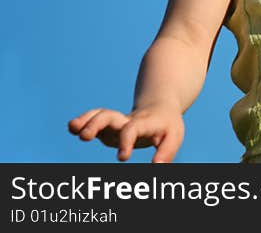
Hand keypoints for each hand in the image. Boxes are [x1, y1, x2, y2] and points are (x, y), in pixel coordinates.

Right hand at [68, 104, 184, 162]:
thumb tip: (157, 166)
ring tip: (71, 127)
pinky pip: (94, 120)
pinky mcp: (108, 127)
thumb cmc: (167, 125)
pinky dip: (82, 122)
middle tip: (84, 137)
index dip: (126, 141)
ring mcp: (115, 123)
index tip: (123, 158)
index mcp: (144, 123)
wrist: (161, 108)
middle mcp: (126, 120)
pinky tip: (72, 128)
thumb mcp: (174, 137)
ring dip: (85, 121)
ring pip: (99, 115)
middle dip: (96, 124)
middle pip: (109, 116)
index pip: (132, 129)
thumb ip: (167, 152)